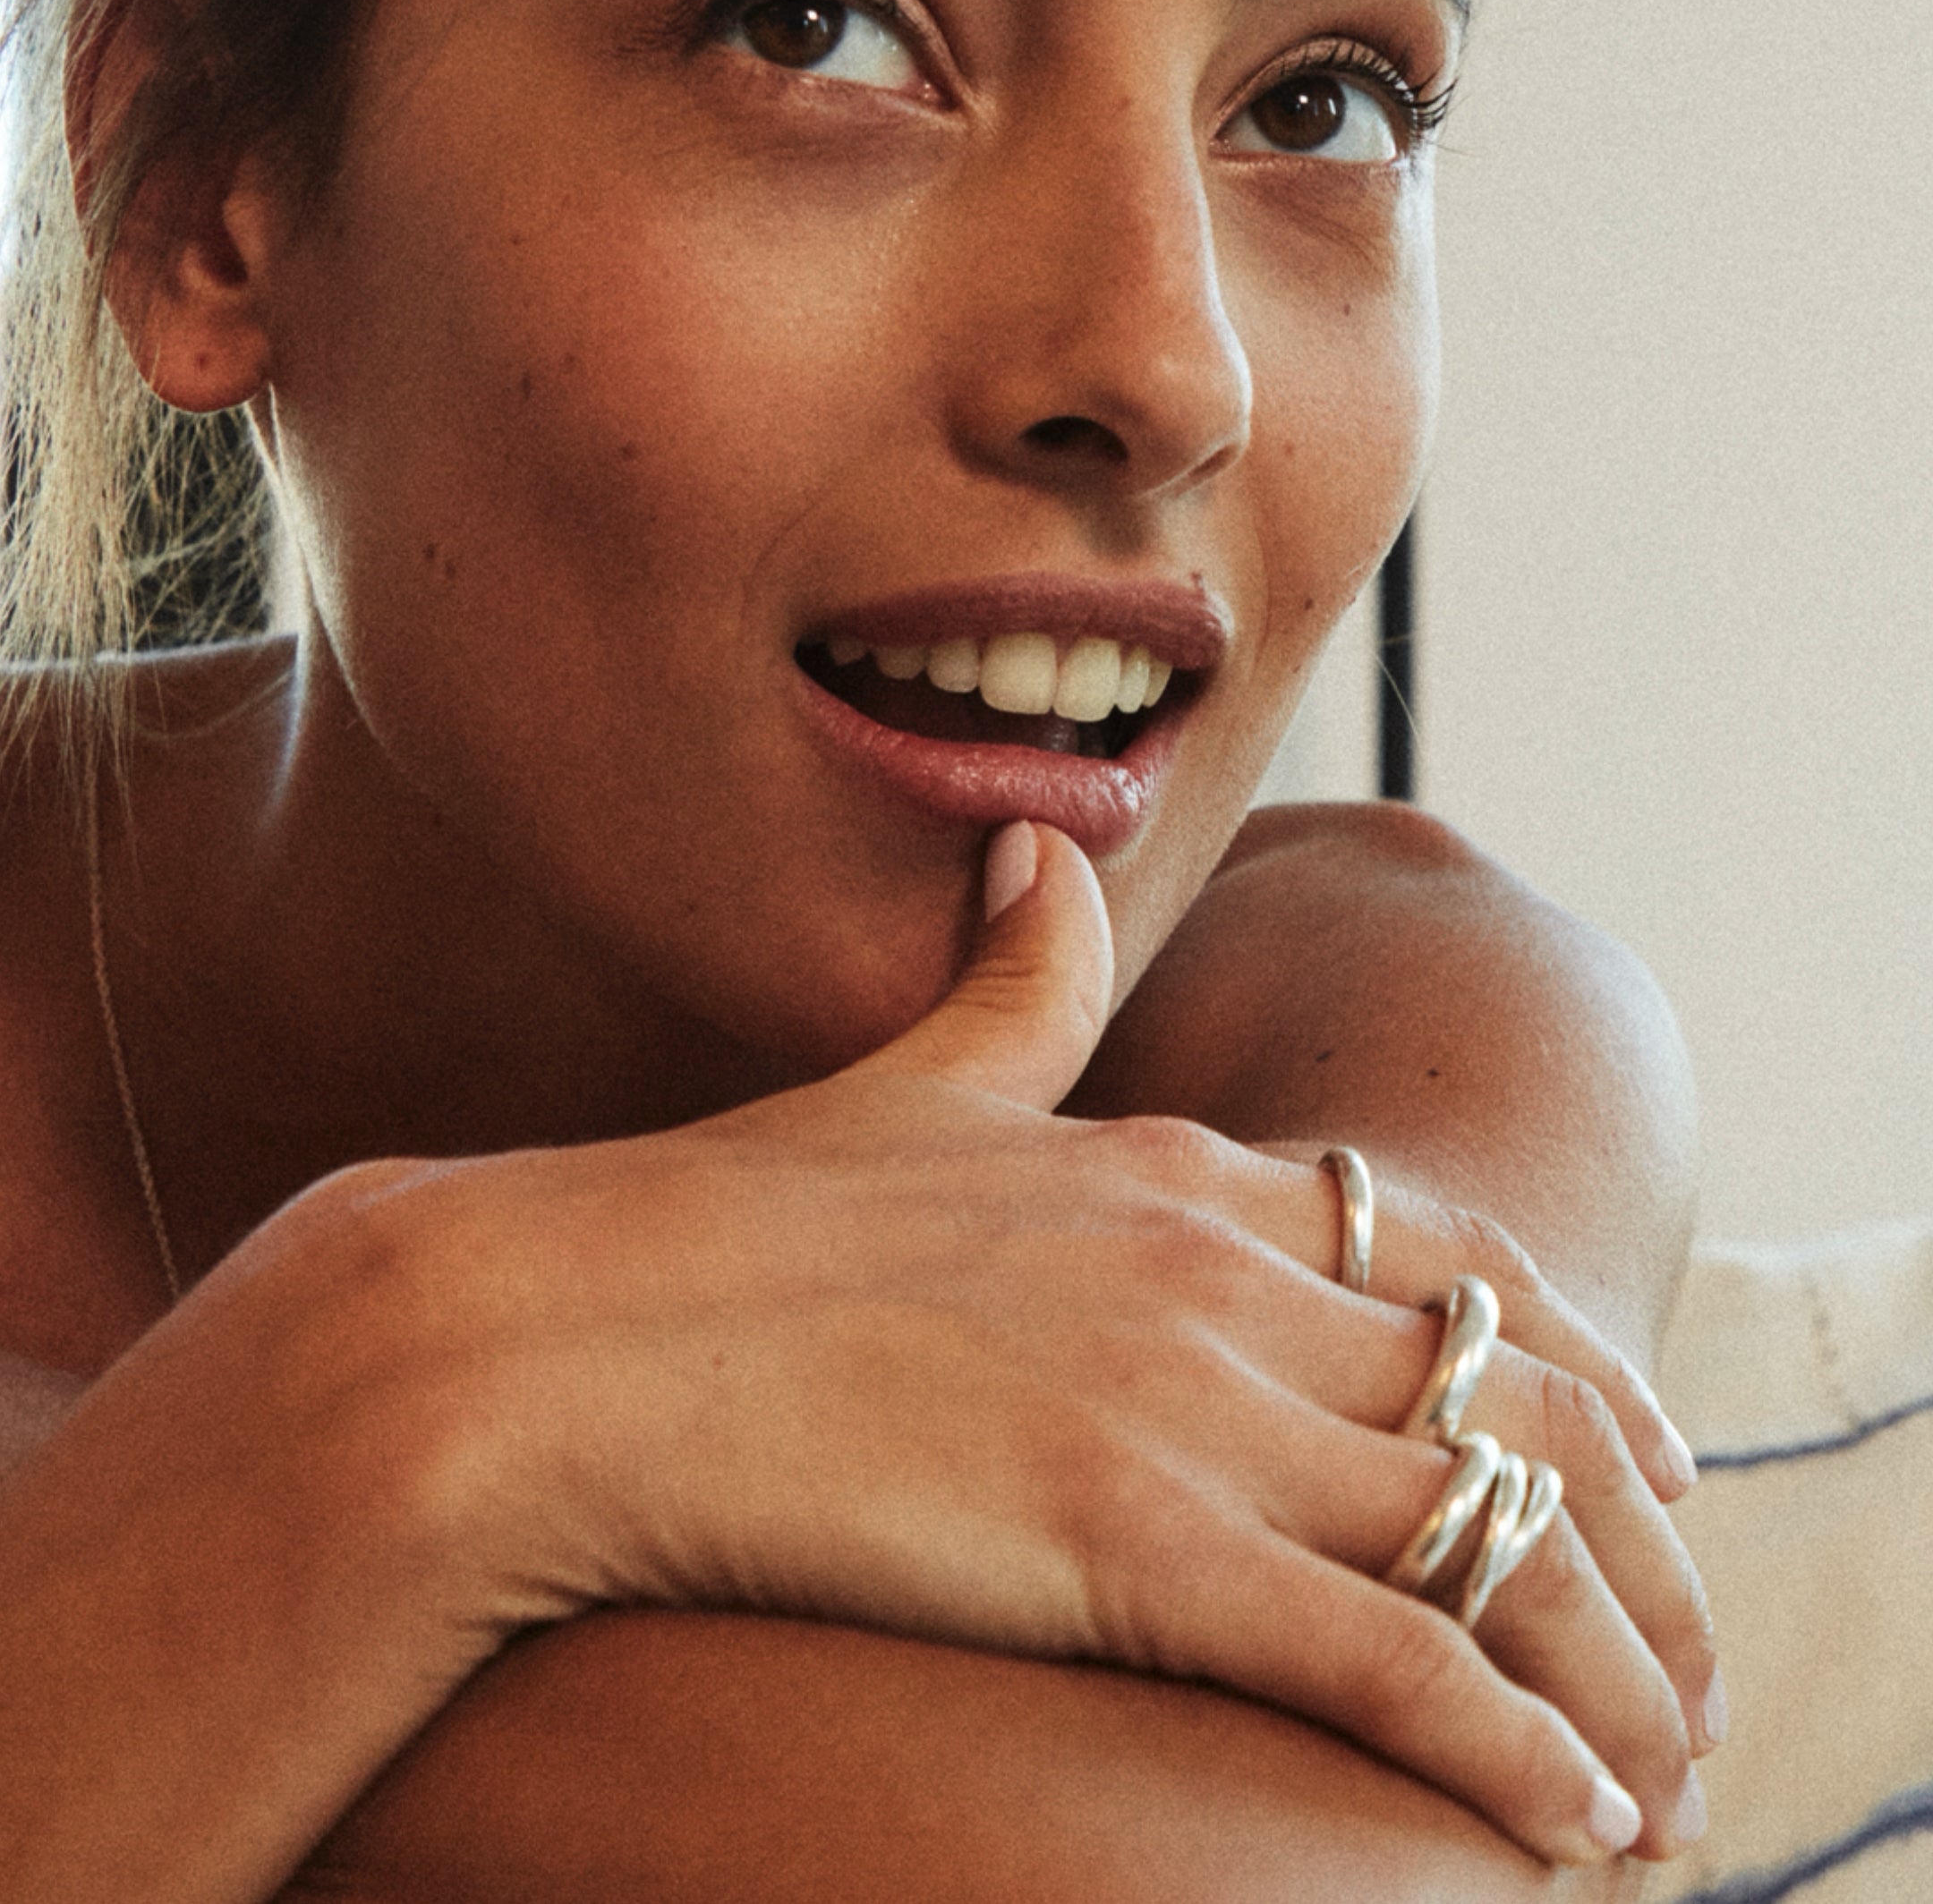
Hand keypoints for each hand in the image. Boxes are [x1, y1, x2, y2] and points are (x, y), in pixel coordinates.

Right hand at [262, 823, 1707, 1867]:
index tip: (1644, 1462)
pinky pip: (1385, 1660)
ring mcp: (1179, 1399)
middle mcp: (1211, 1269)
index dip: (1571, 1375)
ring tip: (1666, 1774)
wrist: (563, 1336)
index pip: (1452, 1274)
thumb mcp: (910, 1083)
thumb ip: (1015, 983)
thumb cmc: (722, 1229)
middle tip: (1694, 1650)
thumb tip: (1050, 847)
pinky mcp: (1129, 1538)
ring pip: (1484, 1538)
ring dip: (1604, 1671)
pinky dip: (1506, 1747)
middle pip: (1506, 1408)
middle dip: (1630, 1544)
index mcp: (1171, 1171)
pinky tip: (1573, 1824)